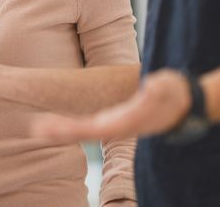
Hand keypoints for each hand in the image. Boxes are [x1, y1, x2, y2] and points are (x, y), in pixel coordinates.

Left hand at [32, 68, 190, 142]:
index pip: (101, 127)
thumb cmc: (175, 95)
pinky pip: (86, 125)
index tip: (62, 127)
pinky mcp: (112, 120)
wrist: (182, 105)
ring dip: (62, 130)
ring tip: (37, 128)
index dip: (80, 128)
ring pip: (84, 130)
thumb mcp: (170, 89)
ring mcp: (115, 124)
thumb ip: (161, 90)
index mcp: (130, 121)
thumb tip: (153, 88)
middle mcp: (119, 126)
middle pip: (87, 131)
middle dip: (64, 132)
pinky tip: (52, 124)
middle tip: (37, 129)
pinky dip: (69, 125)